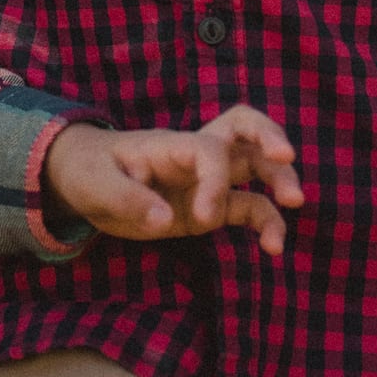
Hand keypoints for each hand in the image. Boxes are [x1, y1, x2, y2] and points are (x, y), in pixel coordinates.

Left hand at [44, 103, 304, 246]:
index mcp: (169, 146)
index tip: (204, 219)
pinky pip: (247, 207)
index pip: (209, 150)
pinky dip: (266, 222)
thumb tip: (166, 220)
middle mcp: (194, 157)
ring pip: (254, 167)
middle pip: (242, 128)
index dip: (215, 182)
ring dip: (278, 182)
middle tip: (287, 160)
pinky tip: (273, 249)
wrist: (81, 179)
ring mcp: (205, 180)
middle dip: (269, 137)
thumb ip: (127, 199)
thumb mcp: (93, 185)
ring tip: (294, 205)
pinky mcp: (209, 206)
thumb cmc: (88, 172)